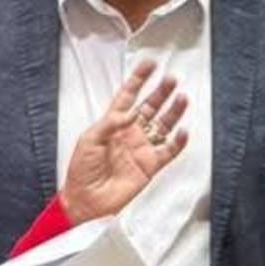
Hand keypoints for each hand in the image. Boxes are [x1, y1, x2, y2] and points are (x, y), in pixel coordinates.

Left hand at [62, 61, 187, 223]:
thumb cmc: (81, 170)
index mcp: (113, 124)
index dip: (139, 79)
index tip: (150, 65)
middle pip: (150, 107)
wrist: (86, 200)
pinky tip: (182, 130)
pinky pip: (169, 151)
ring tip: (182, 98)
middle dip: (161, 92)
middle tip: (172, 79)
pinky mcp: (150, 166)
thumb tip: (131, 113)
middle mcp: (130, 133)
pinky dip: (178, 141)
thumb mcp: (89, 140)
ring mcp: (142, 149)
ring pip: (163, 125)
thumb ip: (110, 124)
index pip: (128, 96)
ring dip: (173, 112)